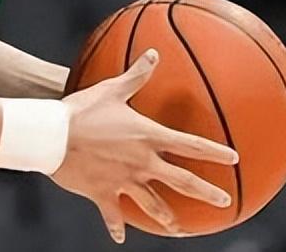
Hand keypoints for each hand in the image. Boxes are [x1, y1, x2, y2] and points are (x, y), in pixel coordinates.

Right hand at [50, 49, 238, 243]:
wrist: (52, 136)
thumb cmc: (82, 110)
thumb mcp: (111, 89)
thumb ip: (136, 74)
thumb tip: (154, 52)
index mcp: (147, 137)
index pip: (190, 145)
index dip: (214, 151)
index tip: (233, 157)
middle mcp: (141, 162)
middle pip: (182, 181)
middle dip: (206, 192)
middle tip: (224, 202)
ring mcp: (124, 181)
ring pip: (153, 206)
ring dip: (168, 219)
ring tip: (179, 230)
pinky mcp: (103, 194)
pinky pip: (113, 216)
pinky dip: (117, 228)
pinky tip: (120, 239)